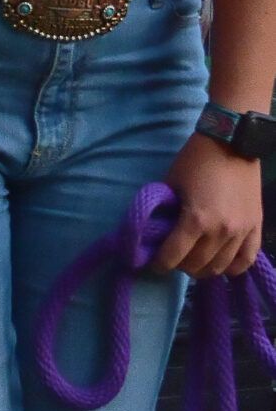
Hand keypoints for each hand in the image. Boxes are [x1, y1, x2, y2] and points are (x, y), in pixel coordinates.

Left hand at [151, 132, 265, 276]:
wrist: (232, 142)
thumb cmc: (196, 160)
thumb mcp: (171, 185)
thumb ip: (165, 212)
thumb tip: (156, 233)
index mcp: (196, 221)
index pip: (173, 256)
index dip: (159, 263)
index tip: (154, 263)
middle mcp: (221, 232)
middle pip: (196, 265)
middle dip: (180, 265)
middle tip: (174, 257)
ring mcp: (242, 231)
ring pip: (220, 267)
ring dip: (204, 268)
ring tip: (195, 261)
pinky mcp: (256, 226)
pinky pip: (246, 259)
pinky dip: (233, 267)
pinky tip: (222, 264)